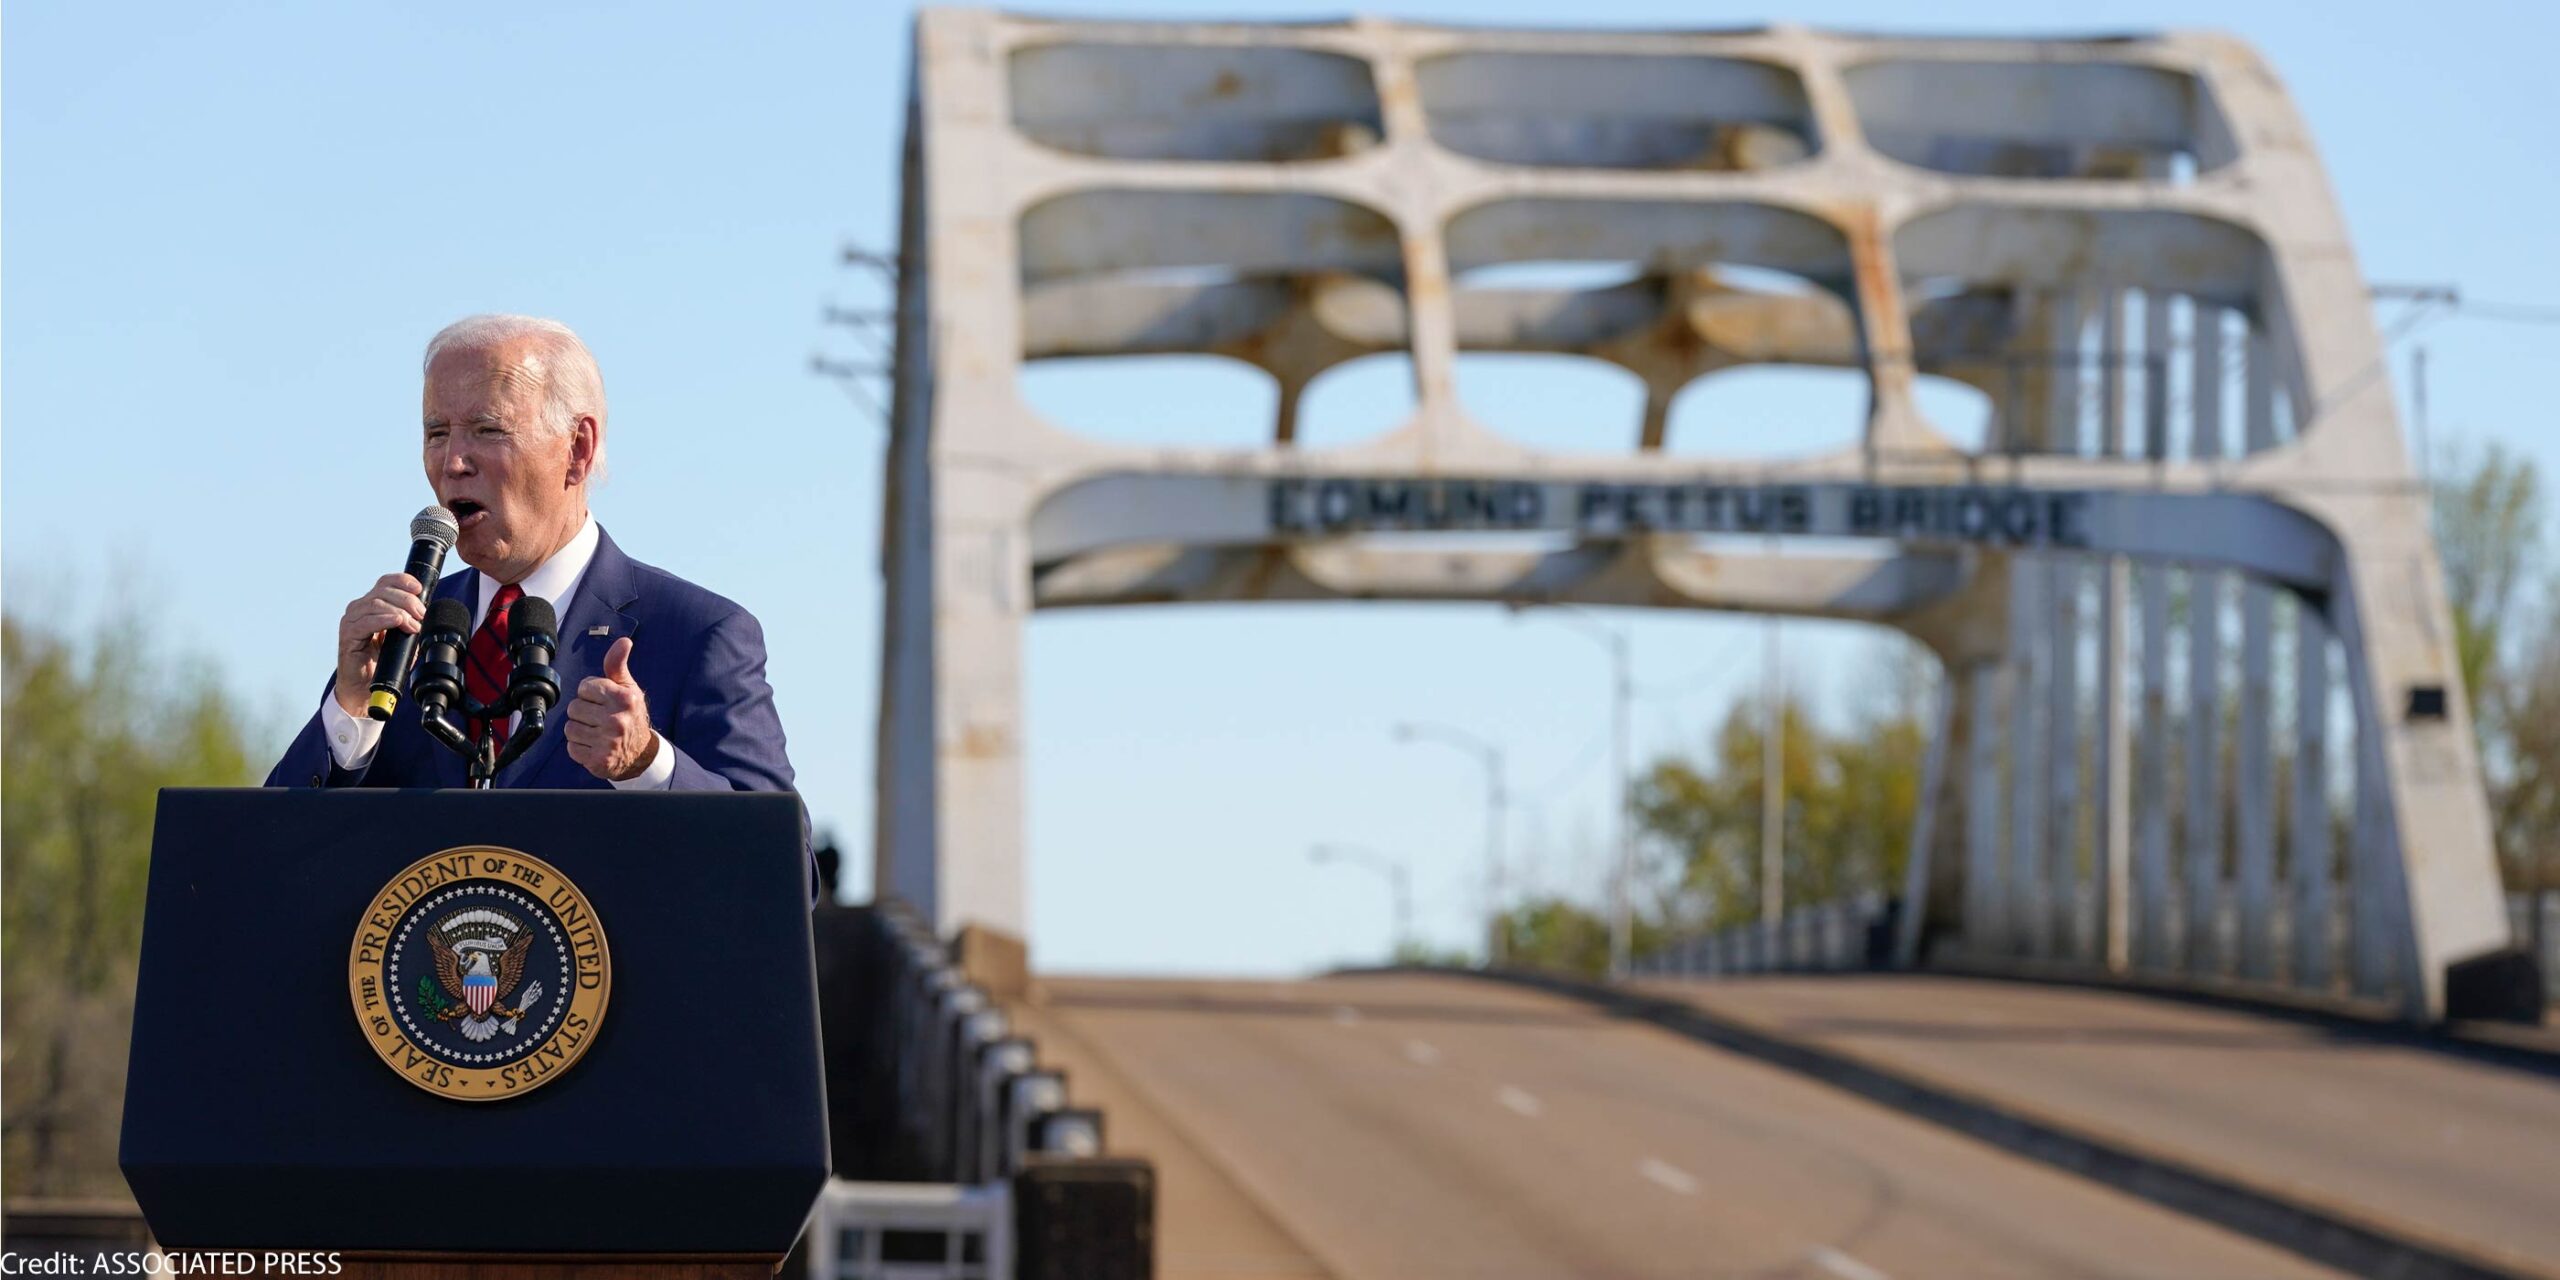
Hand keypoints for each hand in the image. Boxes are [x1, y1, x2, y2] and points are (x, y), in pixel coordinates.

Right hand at [333, 573, 426, 716]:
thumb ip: (411, 622)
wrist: (365, 686)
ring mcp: (351, 621)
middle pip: (383, 591)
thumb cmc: (383, 661)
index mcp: (371, 605)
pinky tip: (397, 622)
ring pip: (375, 603)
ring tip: (413, 624)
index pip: (385, 582)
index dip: (403, 581)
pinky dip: (384, 620)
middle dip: (407, 600)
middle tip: (421, 613)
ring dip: (399, 611)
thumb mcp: (403, 638)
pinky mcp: (347, 635)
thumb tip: (426, 613)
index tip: (420, 589)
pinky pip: (365, 622)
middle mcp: (359, 609)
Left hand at [565, 636, 658, 781]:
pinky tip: (594, 746)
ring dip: (579, 730)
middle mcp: (617, 720)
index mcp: (625, 698)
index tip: (603, 701)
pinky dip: (579, 747)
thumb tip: (624, 641)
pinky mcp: (598, 760)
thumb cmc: (630, 715)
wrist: (640, 754)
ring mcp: (607, 742)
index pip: (585, 687)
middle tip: (600, 719)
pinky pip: (571, 747)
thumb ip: (618, 665)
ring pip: (570, 727)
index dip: (591, 693)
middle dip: (583, 712)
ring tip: (596, 732)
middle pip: (574, 707)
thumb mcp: (628, 688)